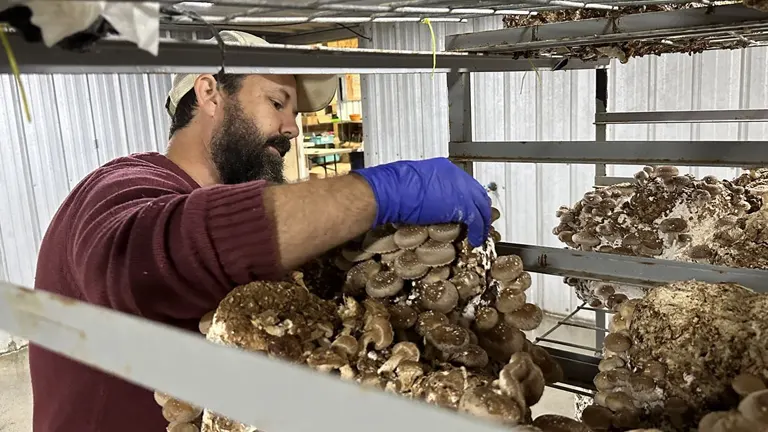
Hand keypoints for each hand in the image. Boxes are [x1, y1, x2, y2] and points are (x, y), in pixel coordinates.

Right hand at [353, 157, 491, 246]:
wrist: (390, 191)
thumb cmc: (391, 187)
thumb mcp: (413, 183)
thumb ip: (427, 190)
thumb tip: (428, 200)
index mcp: (443, 167)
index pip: (464, 184)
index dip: (467, 198)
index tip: (467, 208)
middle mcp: (455, 175)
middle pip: (477, 193)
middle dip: (479, 208)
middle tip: (479, 221)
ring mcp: (460, 189)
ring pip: (481, 206)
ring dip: (481, 221)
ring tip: (479, 233)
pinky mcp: (461, 205)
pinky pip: (477, 220)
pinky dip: (478, 231)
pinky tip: (475, 239)